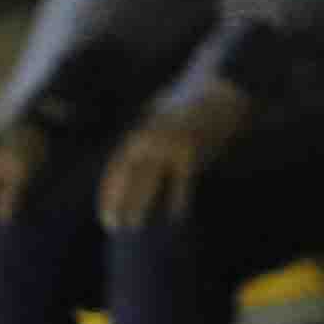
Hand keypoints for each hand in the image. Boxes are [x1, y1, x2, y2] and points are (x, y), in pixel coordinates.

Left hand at [98, 86, 248, 233]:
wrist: (220, 96)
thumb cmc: (187, 116)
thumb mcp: (158, 124)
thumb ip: (144, 146)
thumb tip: (131, 176)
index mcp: (140, 134)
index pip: (116, 169)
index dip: (108, 194)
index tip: (104, 216)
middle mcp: (150, 139)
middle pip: (128, 177)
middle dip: (119, 202)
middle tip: (113, 226)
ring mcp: (170, 145)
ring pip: (149, 181)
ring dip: (139, 205)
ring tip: (134, 226)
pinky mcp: (190, 152)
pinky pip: (181, 183)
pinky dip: (178, 201)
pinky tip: (175, 218)